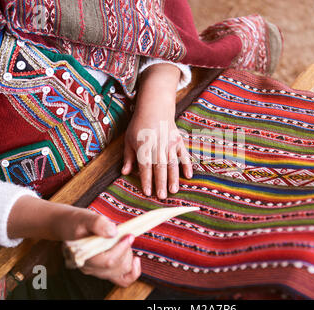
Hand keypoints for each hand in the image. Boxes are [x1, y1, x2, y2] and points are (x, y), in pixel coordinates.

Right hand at [8, 196, 140, 286]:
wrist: (69, 226)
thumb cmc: (77, 222)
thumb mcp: (85, 218)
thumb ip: (98, 224)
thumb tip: (113, 231)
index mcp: (83, 257)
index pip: (108, 260)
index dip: (122, 248)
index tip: (129, 235)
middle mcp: (89, 268)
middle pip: (117, 267)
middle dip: (126, 250)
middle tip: (125, 234)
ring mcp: (98, 271)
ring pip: (122, 272)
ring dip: (128, 256)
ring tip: (123, 241)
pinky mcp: (105, 271)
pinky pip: (123, 279)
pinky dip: (133, 271)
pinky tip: (135, 259)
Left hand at [122, 63, 192, 198]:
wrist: (155, 108)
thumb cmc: (139, 125)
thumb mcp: (129, 139)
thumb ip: (128, 157)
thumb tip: (125, 173)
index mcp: (144, 145)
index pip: (145, 166)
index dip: (146, 179)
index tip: (147, 192)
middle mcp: (158, 145)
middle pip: (159, 167)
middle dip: (161, 183)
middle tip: (161, 197)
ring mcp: (169, 143)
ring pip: (172, 163)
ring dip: (173, 178)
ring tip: (173, 191)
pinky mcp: (178, 141)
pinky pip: (184, 154)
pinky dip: (187, 165)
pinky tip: (188, 176)